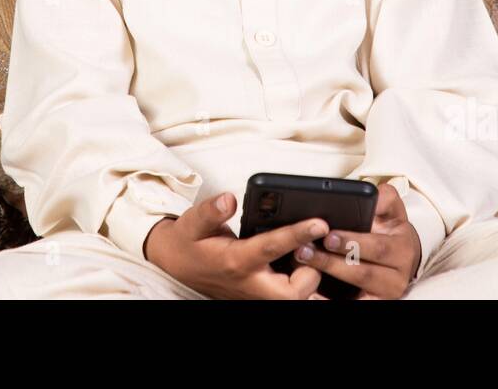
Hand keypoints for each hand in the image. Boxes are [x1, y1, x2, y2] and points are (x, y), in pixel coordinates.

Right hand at [144, 191, 329, 298]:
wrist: (177, 266)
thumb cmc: (189, 243)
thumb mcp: (193, 222)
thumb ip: (211, 211)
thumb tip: (229, 199)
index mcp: (236, 260)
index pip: (272, 247)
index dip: (298, 234)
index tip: (319, 223)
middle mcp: (250, 282)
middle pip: (293, 292)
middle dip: (310, 273)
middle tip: (314, 249)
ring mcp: (257, 294)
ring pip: (295, 299)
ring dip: (309, 281)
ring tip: (312, 255)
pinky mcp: (261, 297)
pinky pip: (290, 297)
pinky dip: (304, 286)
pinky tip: (306, 266)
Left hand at [293, 182, 420, 299]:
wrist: (403, 257)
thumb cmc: (391, 232)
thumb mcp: (392, 212)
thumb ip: (385, 199)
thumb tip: (374, 196)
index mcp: (402, 250)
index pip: (377, 247)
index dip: (352, 242)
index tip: (328, 236)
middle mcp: (397, 276)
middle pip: (363, 272)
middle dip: (331, 262)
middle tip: (305, 250)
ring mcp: (386, 294)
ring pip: (356, 288)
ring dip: (328, 278)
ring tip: (303, 268)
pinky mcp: (376, 303)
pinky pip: (355, 304)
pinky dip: (331, 300)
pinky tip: (313, 294)